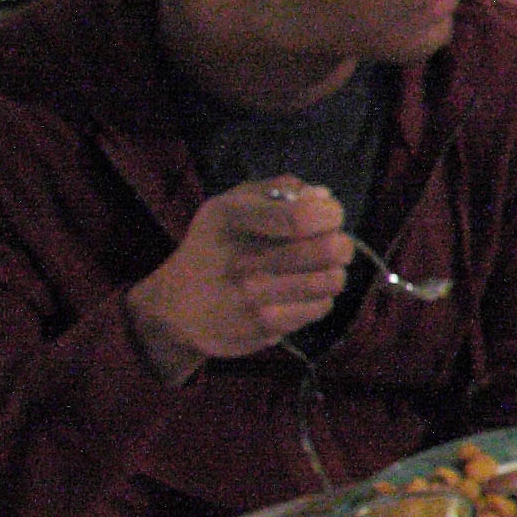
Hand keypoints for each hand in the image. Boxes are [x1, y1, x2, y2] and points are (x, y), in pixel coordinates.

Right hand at [123, 179, 356, 380]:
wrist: (175, 308)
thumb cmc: (215, 246)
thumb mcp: (233, 203)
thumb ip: (280, 190)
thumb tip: (323, 197)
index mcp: (232, 217)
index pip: (304, 216)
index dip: (331, 213)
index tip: (328, 216)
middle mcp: (242, 259)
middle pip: (331, 249)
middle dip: (340, 243)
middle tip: (329, 244)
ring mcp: (254, 297)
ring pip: (333, 280)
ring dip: (332, 272)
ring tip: (315, 269)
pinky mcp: (265, 326)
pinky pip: (321, 307)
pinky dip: (317, 298)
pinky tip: (296, 293)